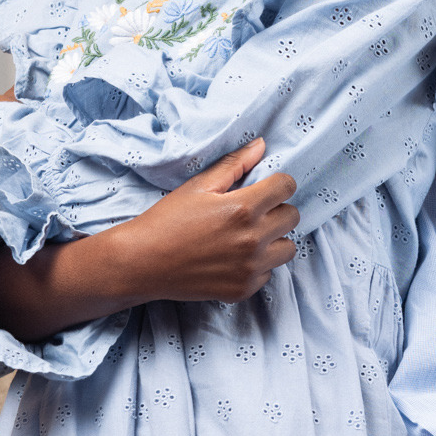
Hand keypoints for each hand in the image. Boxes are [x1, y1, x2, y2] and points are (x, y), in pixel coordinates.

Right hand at [122, 142, 299, 302]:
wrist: (143, 263)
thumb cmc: (167, 220)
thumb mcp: (198, 186)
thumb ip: (234, 164)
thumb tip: (261, 145)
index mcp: (243, 209)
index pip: (287, 187)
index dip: (277, 183)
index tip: (266, 188)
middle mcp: (252, 240)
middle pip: (292, 218)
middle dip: (277, 210)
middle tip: (254, 213)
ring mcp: (250, 268)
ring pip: (287, 249)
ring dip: (274, 240)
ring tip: (248, 237)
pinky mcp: (243, 289)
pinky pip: (268, 273)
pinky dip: (257, 266)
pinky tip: (233, 259)